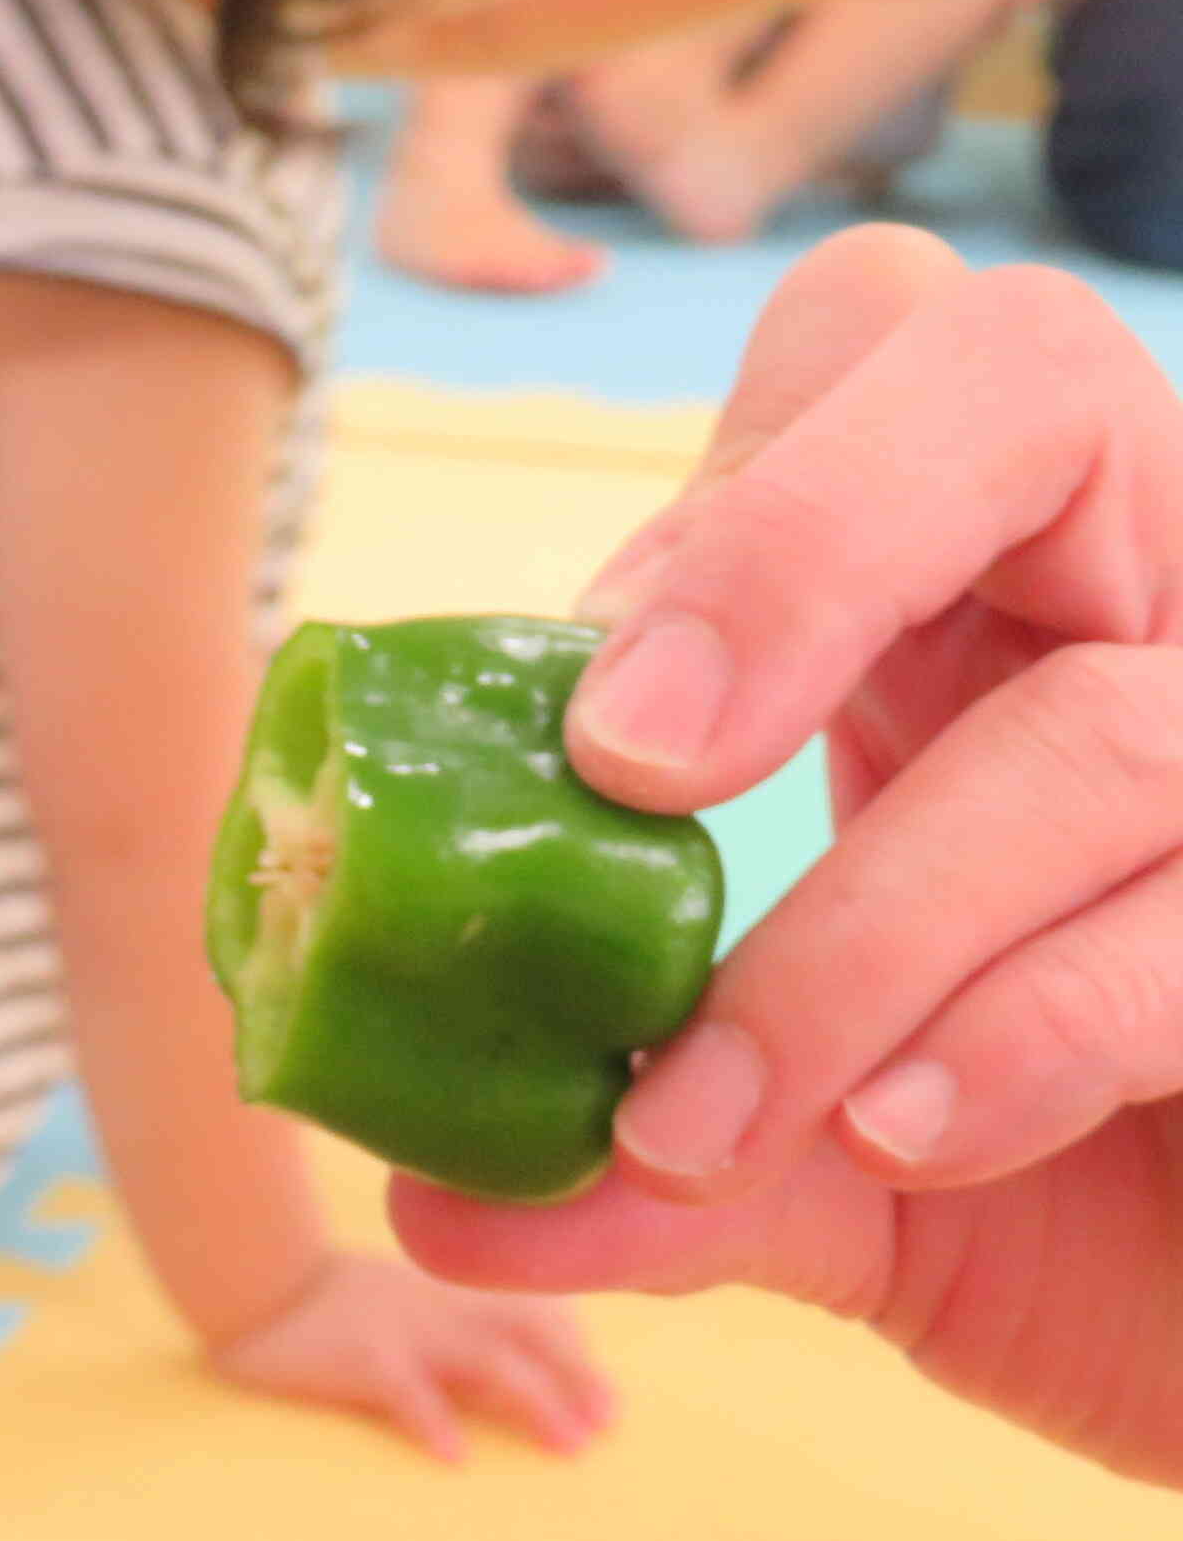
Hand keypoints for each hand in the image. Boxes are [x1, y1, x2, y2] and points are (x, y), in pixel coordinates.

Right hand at [208, 1253, 614, 1463]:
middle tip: (609, 1427)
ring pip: (488, 1360)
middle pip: (528, 1333)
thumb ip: (449, 1327)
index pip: (532, 1312)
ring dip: (535, 1402)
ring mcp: (402, 1329)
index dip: (576, 1353)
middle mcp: (438, 1306)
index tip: (607, 1401)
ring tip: (567, 1446)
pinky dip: (435, 1422)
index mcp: (447, 1293)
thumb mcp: (400, 1302)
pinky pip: (407, 1390)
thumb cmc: (327, 1305)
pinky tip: (456, 1457)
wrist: (255, 1283)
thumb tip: (509, 1381)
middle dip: (576, 1377)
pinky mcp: (360, 1357)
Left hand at [395, 227, 1182, 1487]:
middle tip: (628, 759)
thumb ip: (652, 1169)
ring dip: (849, 946)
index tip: (596, 720)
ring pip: (1093, 728)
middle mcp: (1162, 595)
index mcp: (992, 587)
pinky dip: (1023, 1036)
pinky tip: (900, 1135)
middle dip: (793, 552)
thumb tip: (432, 1204)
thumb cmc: (1057, 1194)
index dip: (732, 485)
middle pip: (1026, 380)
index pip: (883, 337)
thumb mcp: (822, 1166)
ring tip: (688, 1130)